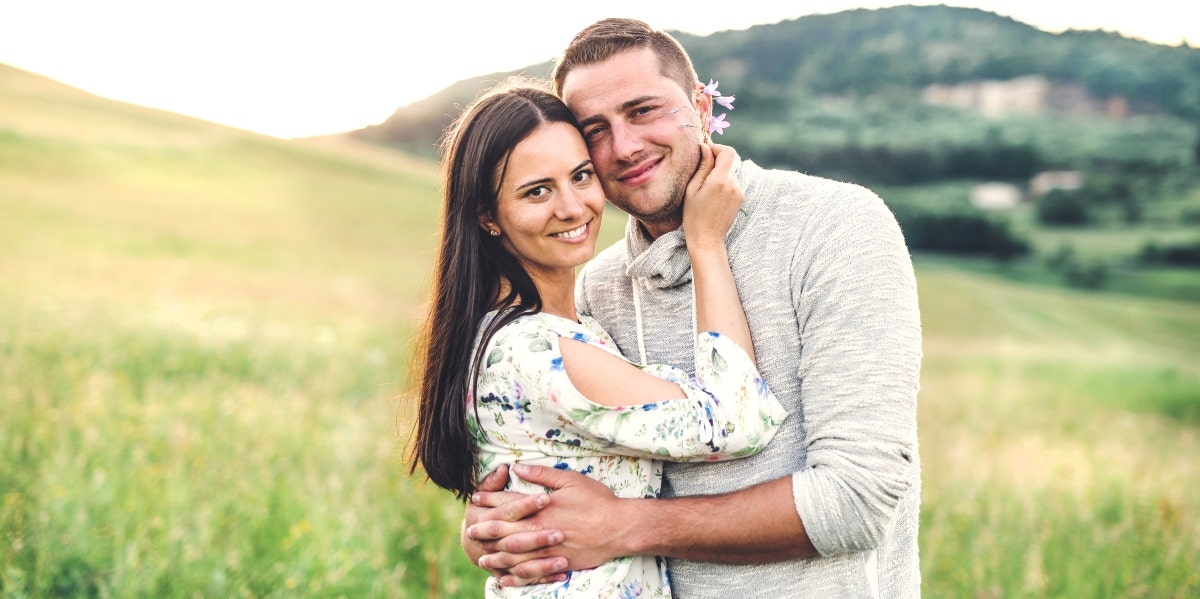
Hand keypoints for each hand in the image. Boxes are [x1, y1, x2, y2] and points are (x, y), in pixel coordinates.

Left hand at [475, 463, 637, 584]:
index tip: (476, 499)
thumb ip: (542, 475)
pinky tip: (506, 579)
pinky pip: (532, 574)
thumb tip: (518, 468)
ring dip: (496, 557)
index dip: (490, 500)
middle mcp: (541, 530)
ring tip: (482, 558)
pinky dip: (516, 577)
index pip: (509, 503)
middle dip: (486, 531)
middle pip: (505, 533)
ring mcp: (548, 550)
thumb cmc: (597, 500)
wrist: (620, 528)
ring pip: (515, 557)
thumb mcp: (570, 480)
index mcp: (541, 508)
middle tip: (470, 531)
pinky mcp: (558, 563)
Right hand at [682, 143, 742, 249]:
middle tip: (701, 173)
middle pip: (728, 162)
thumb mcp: (692, 189)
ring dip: (719, 174)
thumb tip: (705, 147)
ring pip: (730, 172)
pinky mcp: (741, 197)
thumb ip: (702, 166)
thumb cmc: (693, 215)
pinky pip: (732, 182)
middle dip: (715, 163)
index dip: (717, 148)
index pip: (728, 152)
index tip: (706, 153)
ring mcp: (739, 191)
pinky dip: (723, 183)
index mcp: (720, 180)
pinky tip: (713, 196)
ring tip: (706, 189)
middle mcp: (733, 184)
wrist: (707, 238)